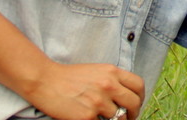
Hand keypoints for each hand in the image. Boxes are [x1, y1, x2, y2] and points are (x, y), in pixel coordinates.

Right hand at [25, 61, 143, 119]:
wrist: (46, 81)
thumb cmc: (70, 77)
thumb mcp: (97, 71)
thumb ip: (113, 81)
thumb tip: (126, 98)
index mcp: (112, 72)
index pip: (138, 85)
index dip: (140, 98)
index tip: (136, 105)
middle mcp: (108, 85)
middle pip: (134, 103)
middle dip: (133, 114)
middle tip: (127, 118)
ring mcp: (98, 101)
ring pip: (118, 117)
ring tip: (104, 118)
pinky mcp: (87, 116)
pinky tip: (89, 117)